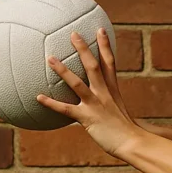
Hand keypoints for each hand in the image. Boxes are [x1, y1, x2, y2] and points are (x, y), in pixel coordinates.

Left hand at [37, 28, 143, 157]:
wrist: (133, 142)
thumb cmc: (127, 130)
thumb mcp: (119, 111)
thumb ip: (110, 103)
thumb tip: (104, 101)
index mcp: (113, 89)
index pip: (109, 62)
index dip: (105, 45)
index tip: (100, 30)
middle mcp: (104, 93)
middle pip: (93, 66)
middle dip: (83, 49)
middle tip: (73, 33)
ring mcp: (96, 104)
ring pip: (77, 83)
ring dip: (63, 70)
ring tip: (50, 58)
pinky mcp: (88, 118)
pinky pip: (66, 109)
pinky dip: (51, 103)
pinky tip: (38, 97)